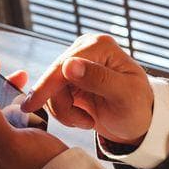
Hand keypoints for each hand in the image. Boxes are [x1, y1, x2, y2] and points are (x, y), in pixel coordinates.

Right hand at [20, 34, 152, 144]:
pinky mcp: (69, 80)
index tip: (30, 106)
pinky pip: (53, 98)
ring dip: (65, 112)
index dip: (46, 86)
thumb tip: (68, 64)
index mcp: (99, 46)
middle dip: (64, 106)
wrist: (138, 123)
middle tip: (83, 123)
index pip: (63, 65)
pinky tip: (83, 118)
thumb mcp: (124, 96)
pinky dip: (65, 113)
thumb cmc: (138, 108)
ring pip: (50, 91)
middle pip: (53, 78)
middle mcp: (85, 49)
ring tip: (88, 121)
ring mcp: (76, 64)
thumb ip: (98, 79)